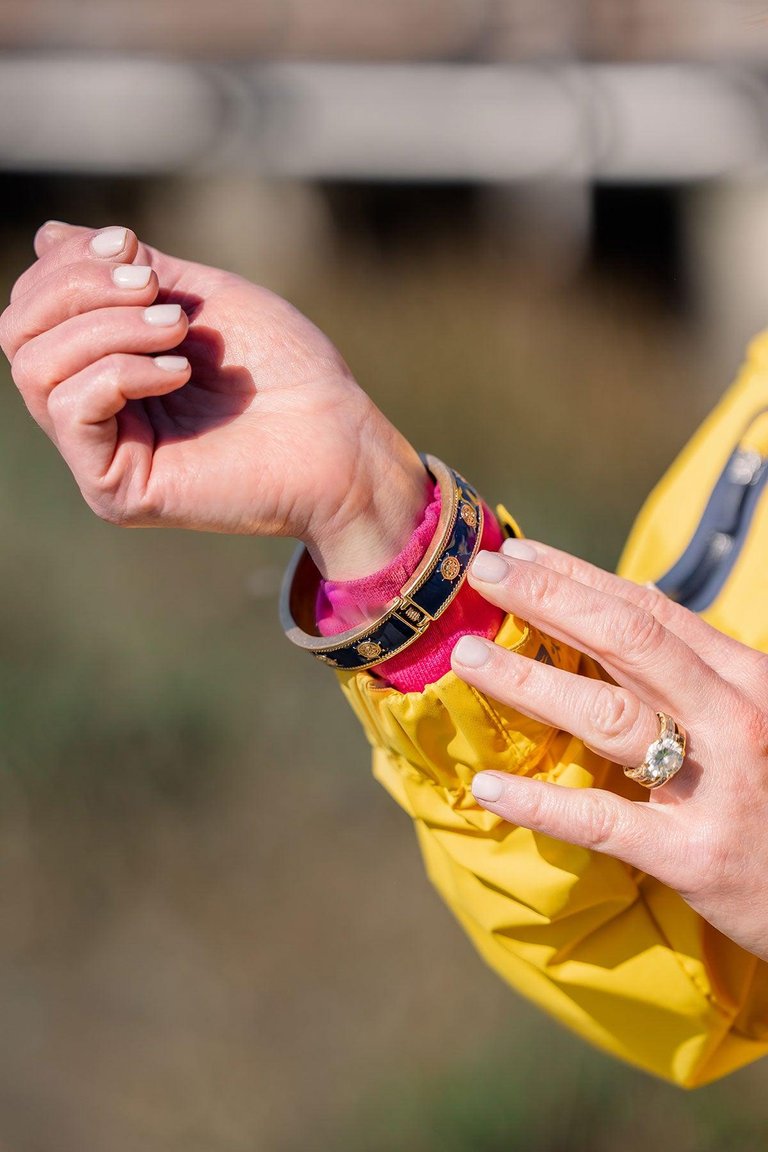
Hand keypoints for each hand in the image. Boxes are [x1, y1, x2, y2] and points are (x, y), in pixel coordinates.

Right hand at [0, 222, 427, 577]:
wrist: (339, 439)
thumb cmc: (284, 370)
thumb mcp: (199, 297)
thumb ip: (127, 271)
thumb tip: (48, 234)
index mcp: (106, 362)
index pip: (35, 304)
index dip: (68, 262)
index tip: (130, 244)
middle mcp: (92, 409)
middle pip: (19, 331)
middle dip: (78, 288)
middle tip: (154, 288)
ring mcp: (99, 452)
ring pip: (36, 367)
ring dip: (105, 328)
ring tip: (178, 330)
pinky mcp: (114, 490)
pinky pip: (70, 409)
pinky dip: (119, 371)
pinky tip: (179, 372)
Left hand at [450, 538, 767, 961]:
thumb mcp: (751, 717)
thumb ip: (691, 678)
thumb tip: (607, 624)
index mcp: (744, 679)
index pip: (650, 610)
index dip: (579, 576)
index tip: (518, 553)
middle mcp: (733, 719)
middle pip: (626, 641)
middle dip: (549, 599)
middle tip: (483, 574)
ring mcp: (715, 787)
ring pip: (608, 716)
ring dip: (530, 682)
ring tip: (466, 658)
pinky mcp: (694, 855)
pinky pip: (602, 820)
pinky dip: (540, 803)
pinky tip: (487, 787)